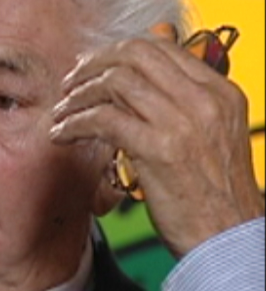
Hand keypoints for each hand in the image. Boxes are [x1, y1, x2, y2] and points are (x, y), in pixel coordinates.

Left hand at [50, 36, 263, 257]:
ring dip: (78, 96)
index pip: (161, 48)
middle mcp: (205, 100)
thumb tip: (128, 89)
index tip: (92, 67)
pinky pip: (103, 119)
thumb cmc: (213, 198)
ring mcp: (183, 123)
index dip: (116, 53)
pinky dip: (74, 124)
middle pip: (134, 55)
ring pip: (115, 82)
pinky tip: (62, 136)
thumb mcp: (210, 139)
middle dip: (92, 65)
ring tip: (62, 113)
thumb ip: (179, 110)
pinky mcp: (160, 149)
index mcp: (220, 93)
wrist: (229, 241)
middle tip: (70, 84)